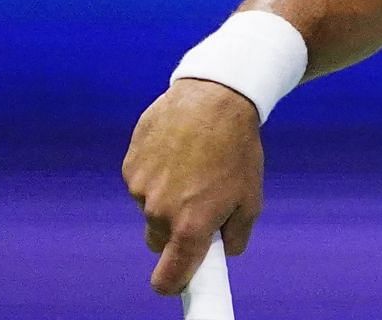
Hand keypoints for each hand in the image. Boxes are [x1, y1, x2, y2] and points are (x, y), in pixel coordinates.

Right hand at [122, 78, 264, 295]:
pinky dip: (155, 174)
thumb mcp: (251, 195)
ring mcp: (140, 188)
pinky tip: (177, 152)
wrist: (215, 96)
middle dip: (175, 232)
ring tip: (193, 166)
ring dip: (166, 198)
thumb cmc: (237, 149)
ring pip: (150, 209)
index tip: (179, 282)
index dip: (174, 284)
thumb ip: (237, 234)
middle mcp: (160, 212)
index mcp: (190, 226)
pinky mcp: (130, 166)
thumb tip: (225, 253)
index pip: (168, 279)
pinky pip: (141, 183)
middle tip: (198, 204)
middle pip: (159, 242)